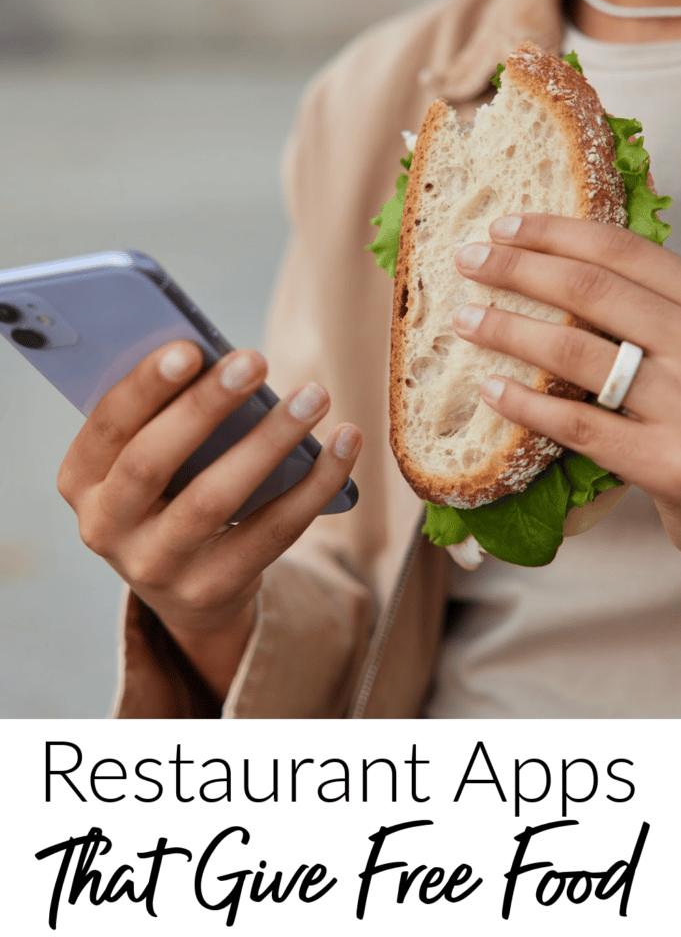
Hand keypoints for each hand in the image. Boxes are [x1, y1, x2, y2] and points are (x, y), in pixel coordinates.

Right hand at [57, 341, 361, 699]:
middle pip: (152, 463)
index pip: (107, 428)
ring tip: (312, 396)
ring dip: (269, 441)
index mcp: (81, 481)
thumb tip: (223, 359)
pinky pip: (271, 532)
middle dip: (205, 407)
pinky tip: (343, 443)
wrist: (186, 589)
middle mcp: (106, 528)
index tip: (191, 347)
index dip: (145, 387)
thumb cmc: (170, 492)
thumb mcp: (148, 461)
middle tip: (255, 360)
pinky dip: (314, 484)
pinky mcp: (211, 589)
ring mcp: (155, 567)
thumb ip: (166, 417)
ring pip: (214, 500)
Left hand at [452, 212, 680, 551]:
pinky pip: (580, 425)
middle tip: (468, 259)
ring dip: (510, 330)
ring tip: (465, 320)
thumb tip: (560, 276)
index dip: (556, 234)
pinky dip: (528, 405)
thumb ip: (651, 317)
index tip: (503, 226)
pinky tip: (491, 390)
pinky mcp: (664, 463)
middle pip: (593, 291)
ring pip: (578, 352)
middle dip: (519, 269)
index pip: (624, 252)